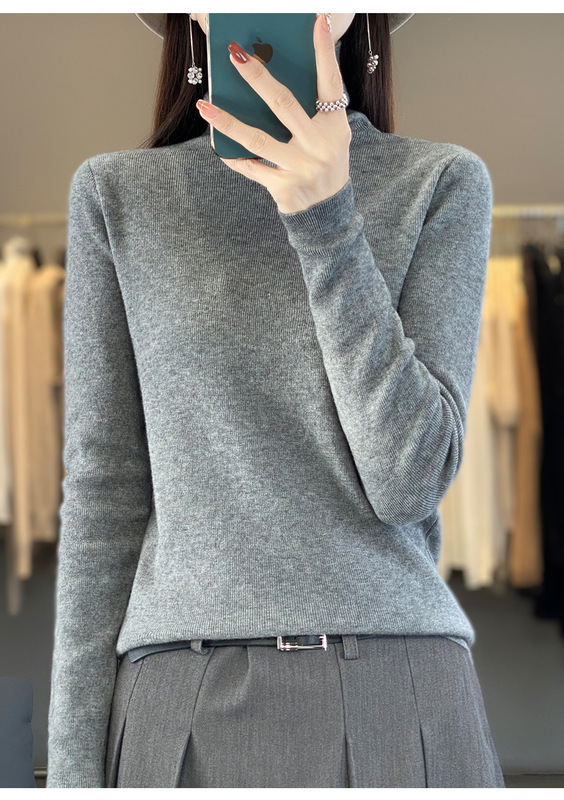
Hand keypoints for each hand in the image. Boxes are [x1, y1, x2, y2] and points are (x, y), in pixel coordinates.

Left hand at [196, 13, 351, 214]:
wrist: (327, 215)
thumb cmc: (324, 165)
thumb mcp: (329, 137)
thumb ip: (311, 112)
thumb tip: (270, 83)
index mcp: (334, 127)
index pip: (330, 82)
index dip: (324, 51)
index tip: (317, 20)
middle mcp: (319, 146)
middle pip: (283, 104)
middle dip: (257, 76)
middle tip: (234, 53)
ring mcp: (300, 168)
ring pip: (258, 138)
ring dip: (227, 121)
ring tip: (205, 105)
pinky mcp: (283, 187)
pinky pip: (251, 167)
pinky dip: (233, 157)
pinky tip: (216, 145)